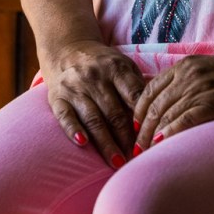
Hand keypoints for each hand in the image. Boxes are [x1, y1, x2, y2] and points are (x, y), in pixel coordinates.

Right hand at [41, 39, 145, 166]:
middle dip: (127, 139)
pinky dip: (73, 130)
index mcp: (116, 68)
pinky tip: (83, 144)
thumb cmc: (104, 66)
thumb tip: (156, 115)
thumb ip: (137, 87)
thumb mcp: (124, 66)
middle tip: (138, 159)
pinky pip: (66, 117)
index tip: (152, 139)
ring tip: (117, 163)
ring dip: (106, 143)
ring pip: (93, 119)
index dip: (144, 120)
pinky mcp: (57, 98)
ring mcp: (75, 88)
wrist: (68, 51)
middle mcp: (95, 77)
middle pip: (115, 113)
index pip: (134, 96)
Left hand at [132, 43, 213, 151]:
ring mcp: (202, 86)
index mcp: (187, 65)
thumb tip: (178, 109)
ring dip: (151, 137)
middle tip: (135, 152)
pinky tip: (161, 146)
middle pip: (153, 106)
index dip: (138, 114)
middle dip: (140, 131)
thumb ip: (194, 84)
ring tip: (145, 157)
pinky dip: (170, 134)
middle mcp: (190, 73)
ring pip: (165, 115)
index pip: (149, 90)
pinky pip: (185, 120)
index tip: (135, 132)